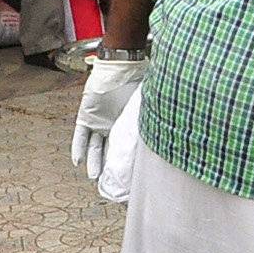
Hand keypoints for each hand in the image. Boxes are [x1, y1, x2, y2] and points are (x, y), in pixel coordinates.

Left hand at [71, 55, 147, 180]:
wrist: (121, 69)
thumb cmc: (138, 83)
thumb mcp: (146, 107)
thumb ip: (154, 121)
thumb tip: (176, 137)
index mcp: (127, 124)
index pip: (124, 147)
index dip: (125, 161)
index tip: (128, 176)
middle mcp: (112, 125)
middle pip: (109, 151)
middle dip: (109, 167)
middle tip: (111, 183)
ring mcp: (99, 122)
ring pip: (94, 147)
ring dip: (94, 162)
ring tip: (96, 178)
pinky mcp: (86, 116)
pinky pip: (80, 136)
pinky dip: (79, 149)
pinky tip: (77, 162)